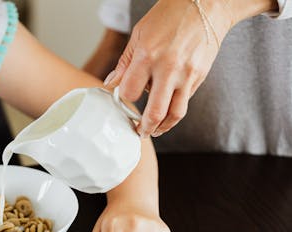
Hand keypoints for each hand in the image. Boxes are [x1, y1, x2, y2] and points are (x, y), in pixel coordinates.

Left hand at [104, 0, 233, 136]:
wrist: (207, 4)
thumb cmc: (170, 16)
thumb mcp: (139, 34)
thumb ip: (125, 63)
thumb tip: (111, 84)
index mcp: (148, 57)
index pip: (130, 93)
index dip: (123, 101)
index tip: (121, 102)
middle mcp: (169, 69)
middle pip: (154, 112)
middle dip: (144, 128)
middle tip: (139, 133)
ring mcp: (187, 75)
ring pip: (175, 114)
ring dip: (163, 128)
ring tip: (154, 131)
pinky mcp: (200, 77)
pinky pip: (185, 100)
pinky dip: (174, 109)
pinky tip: (167, 109)